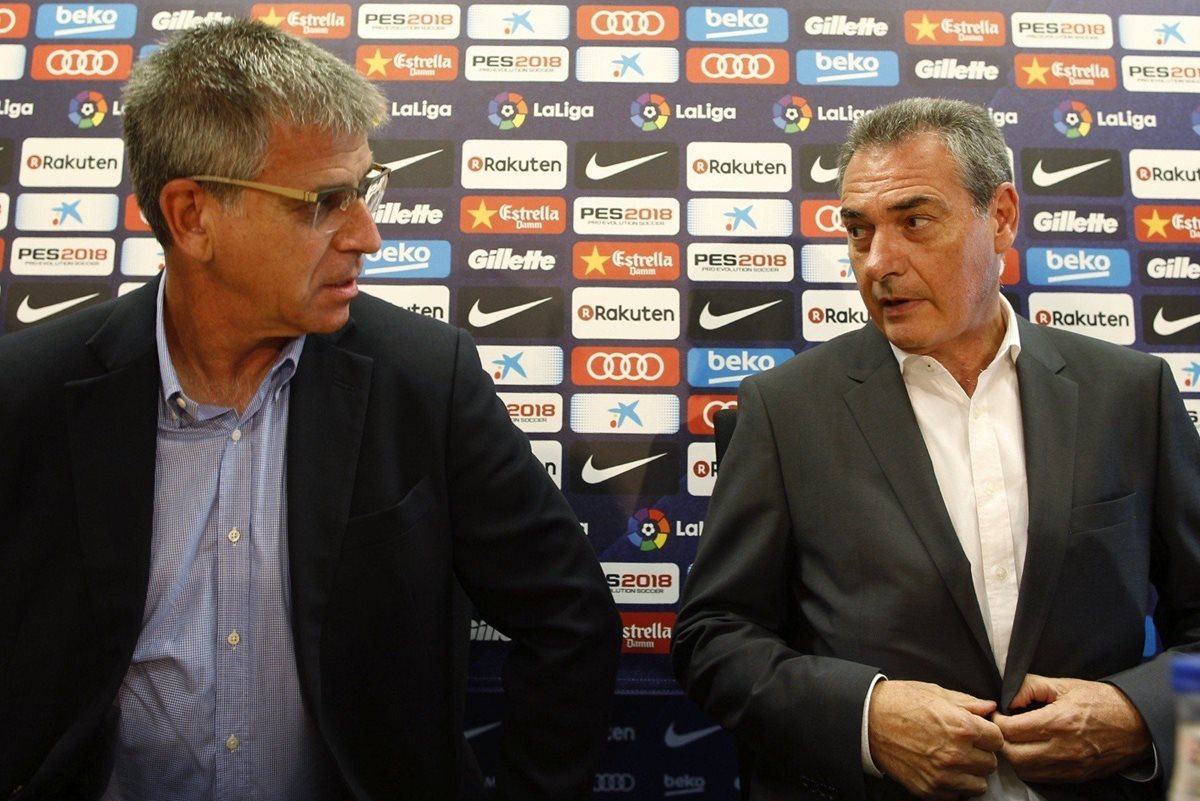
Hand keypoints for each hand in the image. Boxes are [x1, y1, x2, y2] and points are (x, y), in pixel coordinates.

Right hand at [868, 680, 1002, 799]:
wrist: (867, 720)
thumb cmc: (900, 703)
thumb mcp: (936, 694)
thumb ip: (968, 703)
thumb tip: (990, 708)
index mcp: (962, 727)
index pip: (998, 739)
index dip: (987, 733)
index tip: (977, 732)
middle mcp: (956, 754)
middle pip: (990, 763)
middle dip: (980, 752)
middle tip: (963, 744)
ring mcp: (942, 775)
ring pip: (979, 784)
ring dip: (970, 772)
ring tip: (953, 758)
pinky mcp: (929, 789)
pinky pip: (957, 795)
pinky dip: (952, 784)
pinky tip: (939, 768)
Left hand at [992, 674, 1151, 782]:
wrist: (1137, 723)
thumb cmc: (1100, 701)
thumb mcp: (1064, 685)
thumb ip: (1031, 686)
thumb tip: (1007, 696)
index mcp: (1058, 722)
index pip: (1010, 730)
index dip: (997, 721)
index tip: (997, 713)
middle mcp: (1062, 748)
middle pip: (1013, 755)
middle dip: (1001, 741)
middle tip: (1003, 728)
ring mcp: (1070, 766)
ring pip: (1025, 770)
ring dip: (1014, 756)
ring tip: (1016, 740)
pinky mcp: (1077, 776)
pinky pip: (1042, 778)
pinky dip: (1031, 767)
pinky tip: (1032, 752)